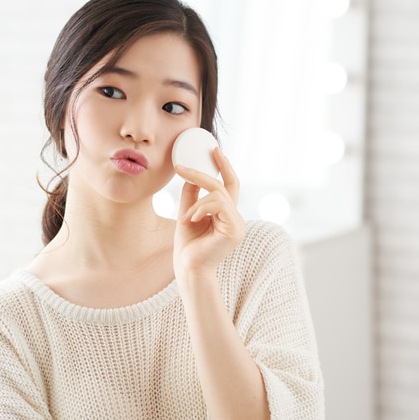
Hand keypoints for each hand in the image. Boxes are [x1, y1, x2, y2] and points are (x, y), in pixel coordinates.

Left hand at [173, 147, 244, 274]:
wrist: (188, 269)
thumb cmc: (188, 246)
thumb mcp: (187, 214)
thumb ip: (192, 196)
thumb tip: (190, 176)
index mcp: (226, 214)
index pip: (229, 185)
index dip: (224, 166)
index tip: (214, 149)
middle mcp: (235, 218)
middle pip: (222, 185)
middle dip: (201, 174)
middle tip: (181, 168)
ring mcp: (237, 224)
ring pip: (218, 194)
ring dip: (197, 202)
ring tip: (186, 217)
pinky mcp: (234, 230)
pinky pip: (218, 205)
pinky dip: (201, 209)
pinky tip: (190, 220)